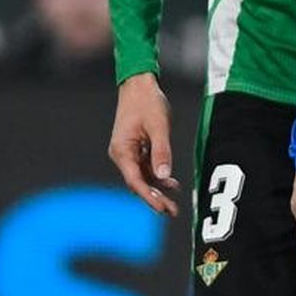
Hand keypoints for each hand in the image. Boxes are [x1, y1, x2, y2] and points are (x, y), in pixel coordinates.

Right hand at [108, 72, 179, 215]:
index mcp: (122, 150)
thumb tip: (164, 175)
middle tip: (171, 212)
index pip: (135, 180)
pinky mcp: (135, 148)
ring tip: (174, 201)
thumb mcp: (158, 126)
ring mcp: (127, 152)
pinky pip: (145, 167)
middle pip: (137, 182)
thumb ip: (161, 151)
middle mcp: (121, 154)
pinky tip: (171, 182)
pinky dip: (157, 175)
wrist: (139, 83)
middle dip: (154, 198)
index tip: (162, 208)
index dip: (149, 197)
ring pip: (142, 176)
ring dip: (157, 188)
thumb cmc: (147, 101)